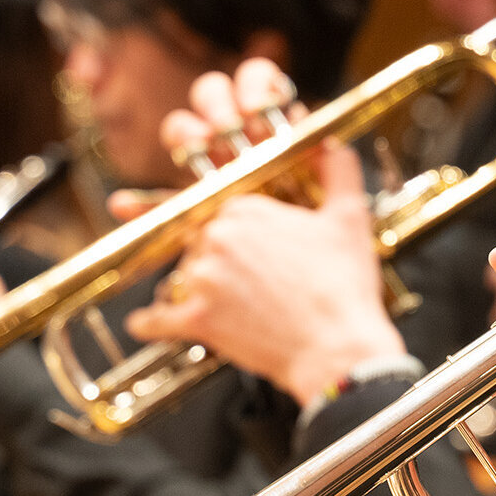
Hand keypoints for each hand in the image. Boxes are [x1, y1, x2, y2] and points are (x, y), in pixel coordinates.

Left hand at [124, 60, 405, 405]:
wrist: (338, 349)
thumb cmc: (344, 288)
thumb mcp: (350, 219)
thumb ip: (339, 173)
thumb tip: (336, 146)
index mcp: (247, 206)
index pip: (226, 211)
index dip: (241, 232)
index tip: (247, 247)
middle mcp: (217, 236)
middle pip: (201, 241)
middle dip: (220, 260)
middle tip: (248, 281)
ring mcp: (203, 278)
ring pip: (182, 277)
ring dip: (195, 290)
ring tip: (228, 306)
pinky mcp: (197, 319)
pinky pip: (159, 320)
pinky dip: (150, 324)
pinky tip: (144, 324)